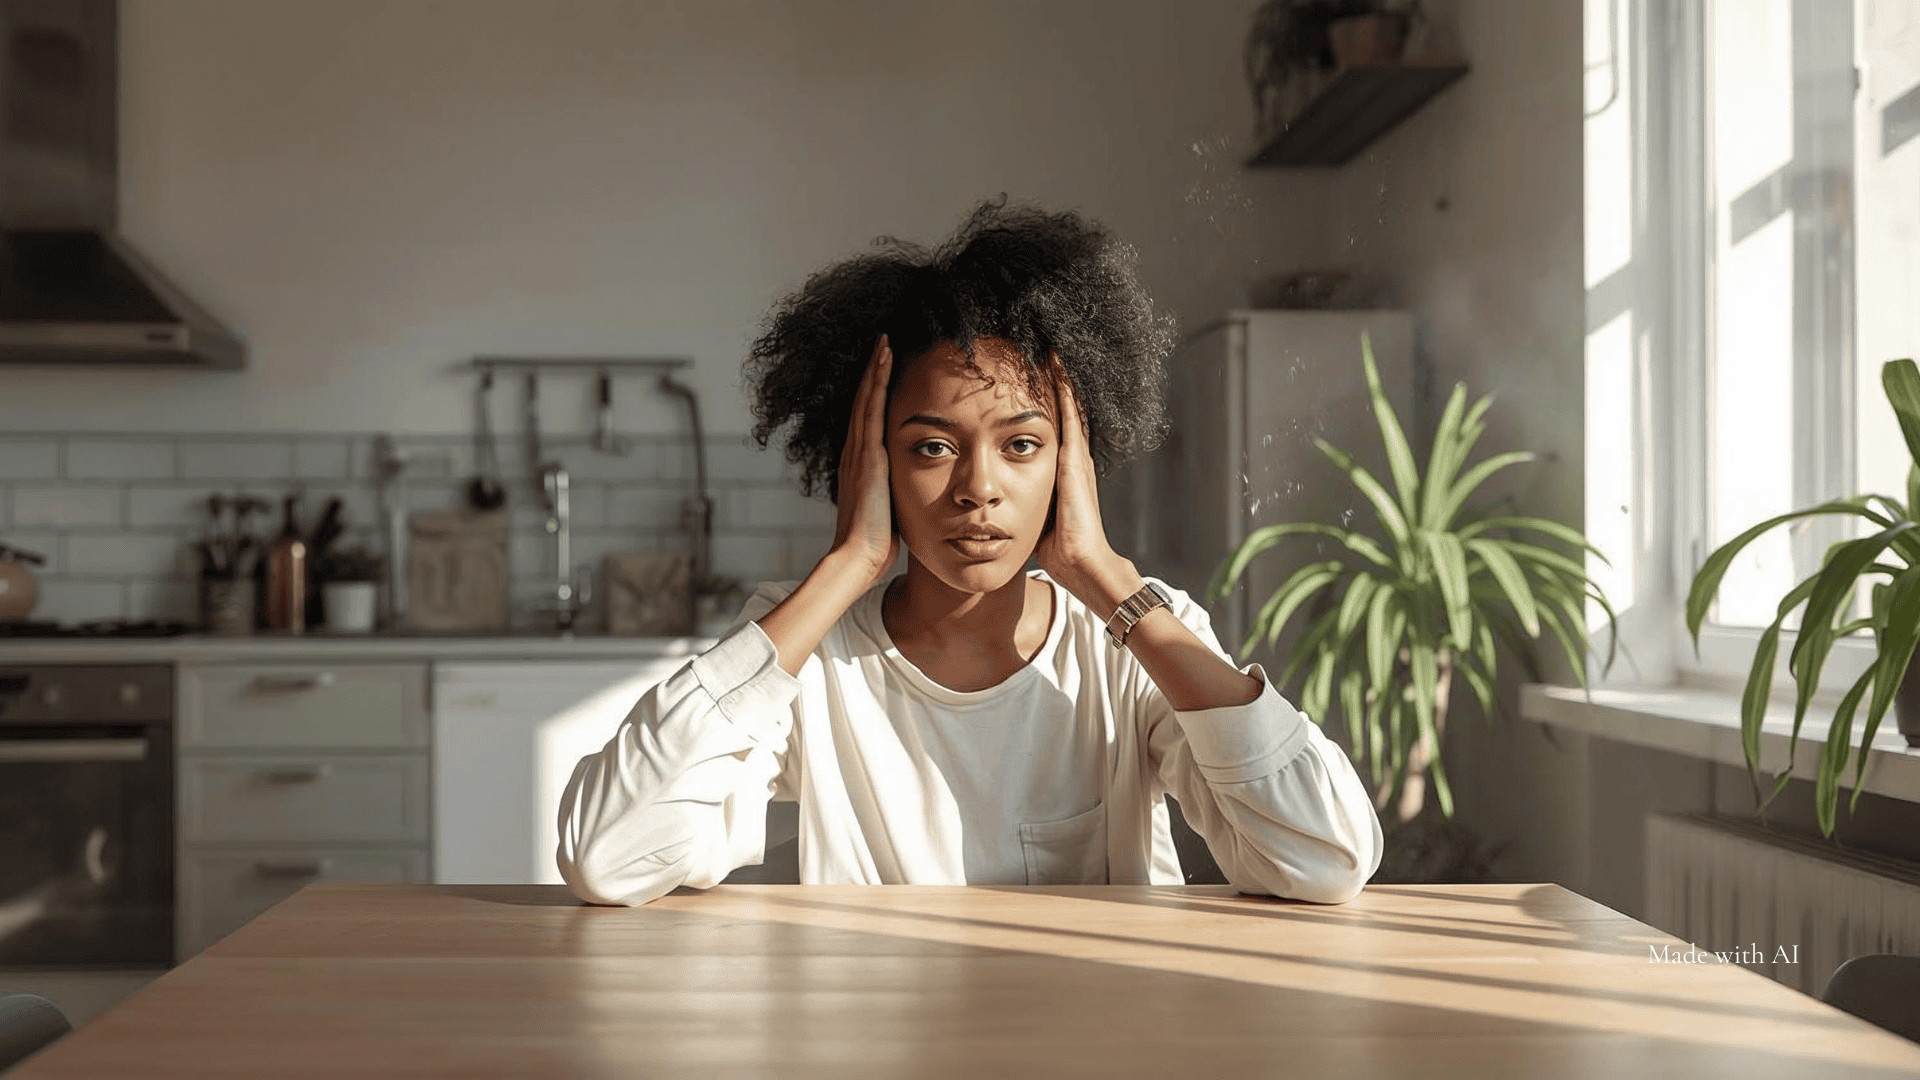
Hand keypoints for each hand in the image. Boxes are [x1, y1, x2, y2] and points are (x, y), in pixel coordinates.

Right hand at [827, 334, 899, 591]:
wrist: (858, 556)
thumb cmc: (876, 542)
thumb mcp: (889, 510)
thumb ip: (895, 494)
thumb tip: (911, 494)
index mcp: (860, 466)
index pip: (867, 421)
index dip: (873, 394)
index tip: (883, 373)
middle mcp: (855, 453)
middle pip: (862, 402)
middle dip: (872, 373)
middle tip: (883, 344)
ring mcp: (858, 452)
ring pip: (865, 399)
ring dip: (875, 369)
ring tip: (884, 343)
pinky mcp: (867, 454)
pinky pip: (870, 409)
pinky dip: (876, 383)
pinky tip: (883, 362)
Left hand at [1034, 353, 1136, 609]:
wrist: (1081, 563)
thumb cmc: (1055, 545)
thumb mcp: (1032, 511)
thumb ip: (1019, 495)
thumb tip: (994, 492)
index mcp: (1062, 468)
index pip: (1051, 425)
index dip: (1043, 399)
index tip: (1027, 373)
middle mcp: (1073, 456)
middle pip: (1064, 408)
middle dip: (1053, 380)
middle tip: (1042, 346)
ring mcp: (1078, 457)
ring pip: (1069, 406)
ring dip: (1060, 377)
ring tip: (1050, 348)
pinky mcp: (1076, 462)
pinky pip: (1070, 417)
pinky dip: (1065, 391)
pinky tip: (1056, 368)